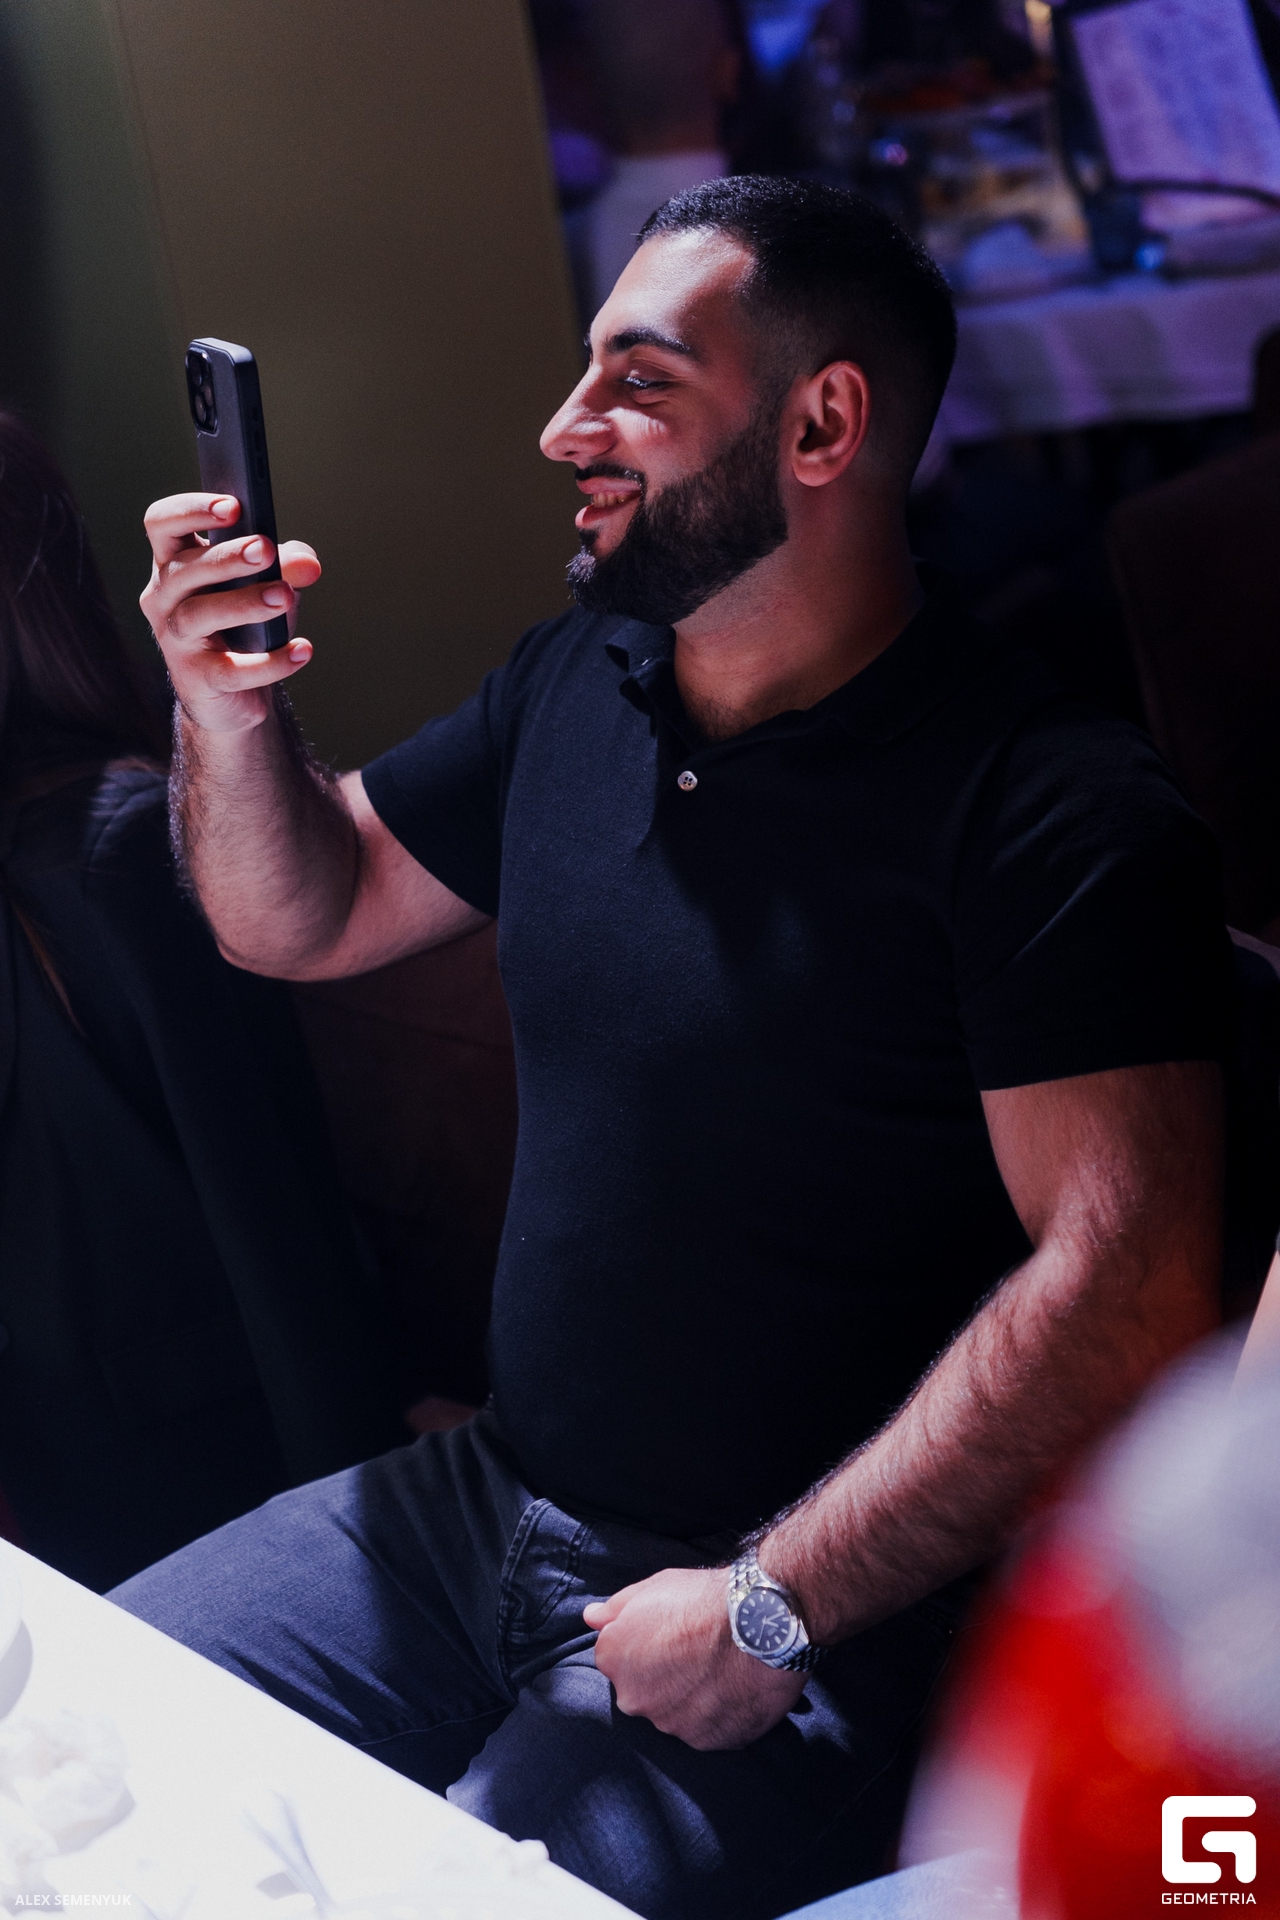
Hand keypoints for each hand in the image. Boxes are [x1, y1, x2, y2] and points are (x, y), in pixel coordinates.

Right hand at [141, 493, 322, 733]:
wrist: (234, 693)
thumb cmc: (244, 625)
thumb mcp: (267, 584)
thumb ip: (287, 565)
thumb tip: (308, 564)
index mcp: (175, 562)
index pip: (162, 523)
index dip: (191, 510)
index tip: (233, 507)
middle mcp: (164, 597)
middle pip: (183, 569)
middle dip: (226, 557)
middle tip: (265, 550)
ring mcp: (175, 640)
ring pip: (199, 614)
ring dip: (243, 603)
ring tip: (284, 597)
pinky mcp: (198, 679)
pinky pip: (231, 669)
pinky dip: (270, 661)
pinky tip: (301, 650)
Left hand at [584, 1567, 806, 1750]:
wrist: (758, 1624)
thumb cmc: (703, 1599)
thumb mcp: (653, 1586)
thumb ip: (615, 1608)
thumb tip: (591, 1617)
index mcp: (615, 1660)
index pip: (619, 1658)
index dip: (645, 1643)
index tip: (670, 1634)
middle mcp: (634, 1699)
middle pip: (644, 1690)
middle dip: (662, 1676)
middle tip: (695, 1653)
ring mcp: (669, 1725)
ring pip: (674, 1713)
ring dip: (689, 1698)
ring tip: (718, 1669)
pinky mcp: (704, 1742)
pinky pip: (705, 1729)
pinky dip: (715, 1714)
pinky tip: (732, 1689)